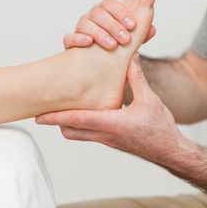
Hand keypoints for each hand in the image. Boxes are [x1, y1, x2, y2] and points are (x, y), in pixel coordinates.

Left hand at [36, 54, 182, 165]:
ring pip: (79, 134)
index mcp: (110, 123)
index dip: (56, 117)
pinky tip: (86, 114)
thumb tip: (129, 58)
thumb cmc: (159, 128)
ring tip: (62, 110)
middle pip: (71, 131)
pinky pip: (89, 135)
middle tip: (47, 111)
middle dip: (57, 122)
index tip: (39, 116)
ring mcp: (107, 140)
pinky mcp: (112, 141)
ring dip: (68, 124)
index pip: (76, 120)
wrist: (170, 150)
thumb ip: (135, 77)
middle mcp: (105, 134)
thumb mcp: (148, 98)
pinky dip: (81, 125)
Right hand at [63, 0, 155, 49]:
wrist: (98, 67)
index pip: (110, 3)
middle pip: (98, 12)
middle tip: (126, 40)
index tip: (133, 25)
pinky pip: (70, 37)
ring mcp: (79, 29)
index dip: (121, 12)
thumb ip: (141, 34)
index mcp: (105, 13)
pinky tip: (89, 43)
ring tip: (112, 46)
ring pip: (85, 23)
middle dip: (114, 25)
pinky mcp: (70, 42)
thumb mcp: (131, 42)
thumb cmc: (116, 49)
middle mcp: (91, 17)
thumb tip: (152, 30)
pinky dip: (78, 38)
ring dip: (100, 33)